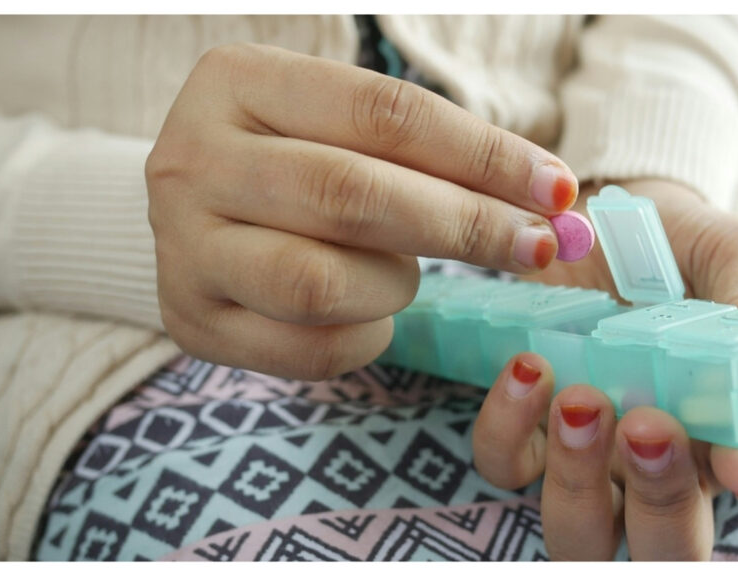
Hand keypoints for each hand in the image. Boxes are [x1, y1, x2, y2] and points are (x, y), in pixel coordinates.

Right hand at [145, 43, 577, 378]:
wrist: (198, 211)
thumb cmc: (296, 159)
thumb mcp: (344, 127)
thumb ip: (434, 153)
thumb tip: (554, 200)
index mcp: (238, 82)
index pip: (382, 113)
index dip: (482, 154)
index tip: (555, 188)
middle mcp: (193, 159)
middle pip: (352, 196)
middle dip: (464, 226)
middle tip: (535, 247)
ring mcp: (181, 246)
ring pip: (321, 283)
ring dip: (395, 286)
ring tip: (405, 273)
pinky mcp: (190, 319)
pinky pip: (306, 348)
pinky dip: (365, 337)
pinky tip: (371, 314)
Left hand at [473, 179, 737, 559]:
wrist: (595, 211)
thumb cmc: (677, 243)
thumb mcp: (732, 256)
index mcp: (725, 426)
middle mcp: (656, 462)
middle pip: (664, 546)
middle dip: (660, 503)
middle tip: (648, 425)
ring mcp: (585, 454)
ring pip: (578, 529)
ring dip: (578, 477)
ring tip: (580, 397)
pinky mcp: (523, 428)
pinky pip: (504, 465)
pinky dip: (507, 429)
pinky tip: (526, 366)